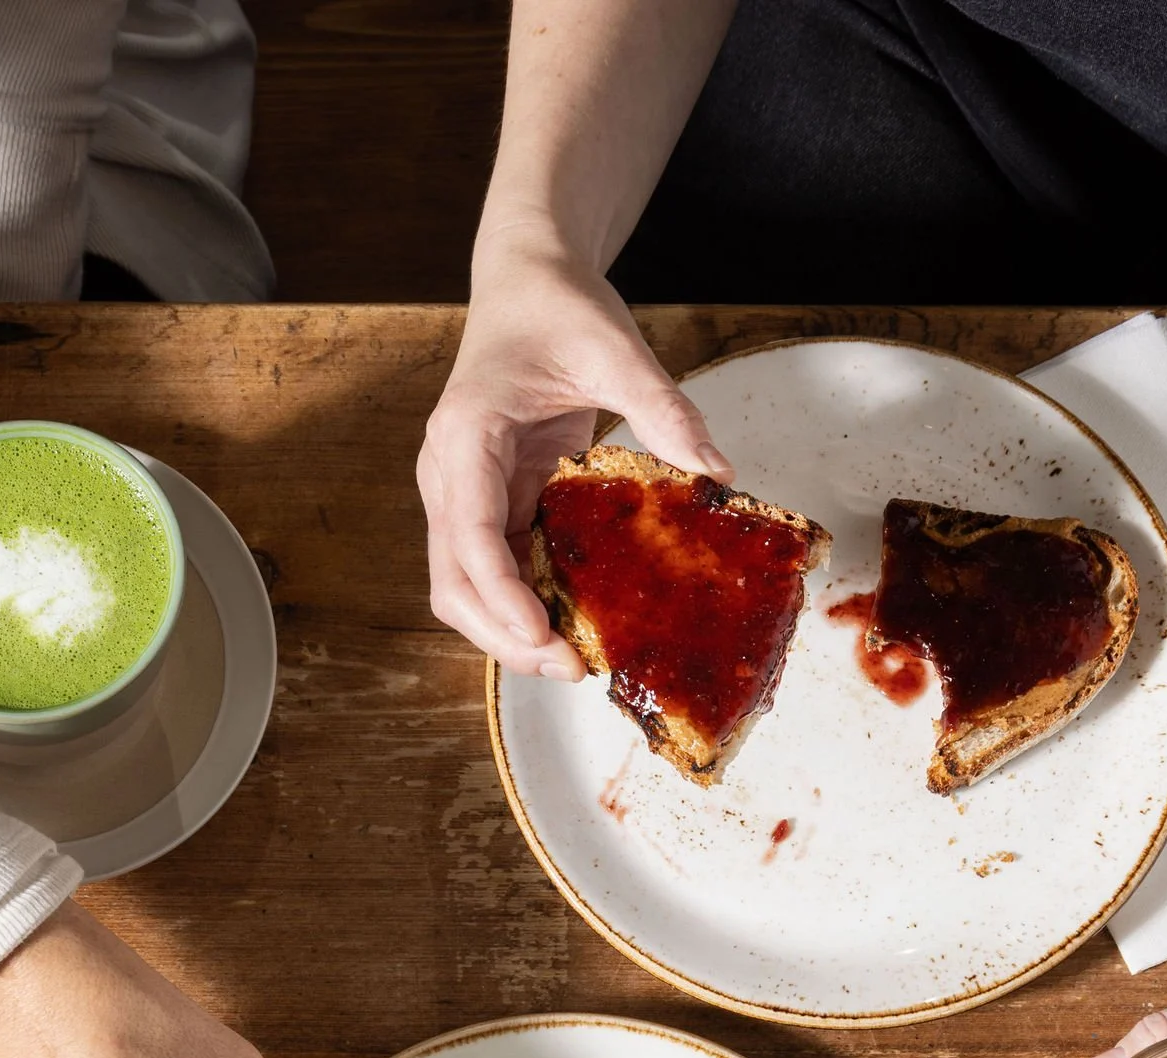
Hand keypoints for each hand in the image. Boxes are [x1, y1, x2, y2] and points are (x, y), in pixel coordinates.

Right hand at [418, 229, 731, 676]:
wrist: (527, 279)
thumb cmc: (558, 306)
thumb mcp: (616, 347)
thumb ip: (663, 410)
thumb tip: (718, 475)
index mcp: (465, 434)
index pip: (468, 534)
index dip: (502, 596)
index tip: (543, 637)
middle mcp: (448, 474)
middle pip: (454, 584)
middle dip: (504, 637)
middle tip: (570, 668)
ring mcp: (461, 495)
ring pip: (465, 590)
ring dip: (510, 632)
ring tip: (571, 658)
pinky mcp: (486, 504)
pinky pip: (495, 571)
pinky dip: (524, 605)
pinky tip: (569, 621)